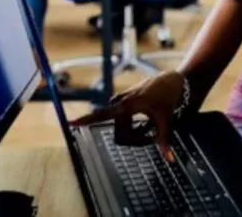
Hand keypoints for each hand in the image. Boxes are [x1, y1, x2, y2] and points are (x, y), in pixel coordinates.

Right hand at [71, 71, 185, 161]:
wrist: (171, 81)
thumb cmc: (168, 98)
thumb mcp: (167, 120)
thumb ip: (165, 141)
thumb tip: (170, 159)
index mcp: (127, 105)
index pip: (103, 114)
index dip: (86, 120)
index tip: (70, 123)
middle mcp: (119, 102)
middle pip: (120, 134)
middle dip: (135, 140)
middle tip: (152, 136)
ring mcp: (119, 102)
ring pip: (121, 130)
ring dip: (135, 134)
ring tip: (150, 129)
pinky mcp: (122, 102)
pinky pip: (122, 123)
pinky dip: (133, 128)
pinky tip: (145, 124)